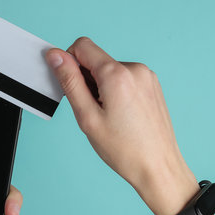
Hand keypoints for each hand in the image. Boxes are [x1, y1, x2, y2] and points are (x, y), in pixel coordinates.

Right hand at [46, 37, 198, 214]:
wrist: (158, 167)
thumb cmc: (124, 150)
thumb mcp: (87, 116)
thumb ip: (70, 81)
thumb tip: (56, 55)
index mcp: (117, 74)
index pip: (82, 46)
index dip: (68, 63)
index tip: (70, 86)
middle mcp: (135, 69)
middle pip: (96, 59)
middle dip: (86, 80)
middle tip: (92, 111)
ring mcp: (147, 77)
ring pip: (110, 70)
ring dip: (101, 88)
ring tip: (109, 117)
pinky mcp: (152, 86)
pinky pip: (125, 79)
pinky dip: (116, 92)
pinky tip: (120, 116)